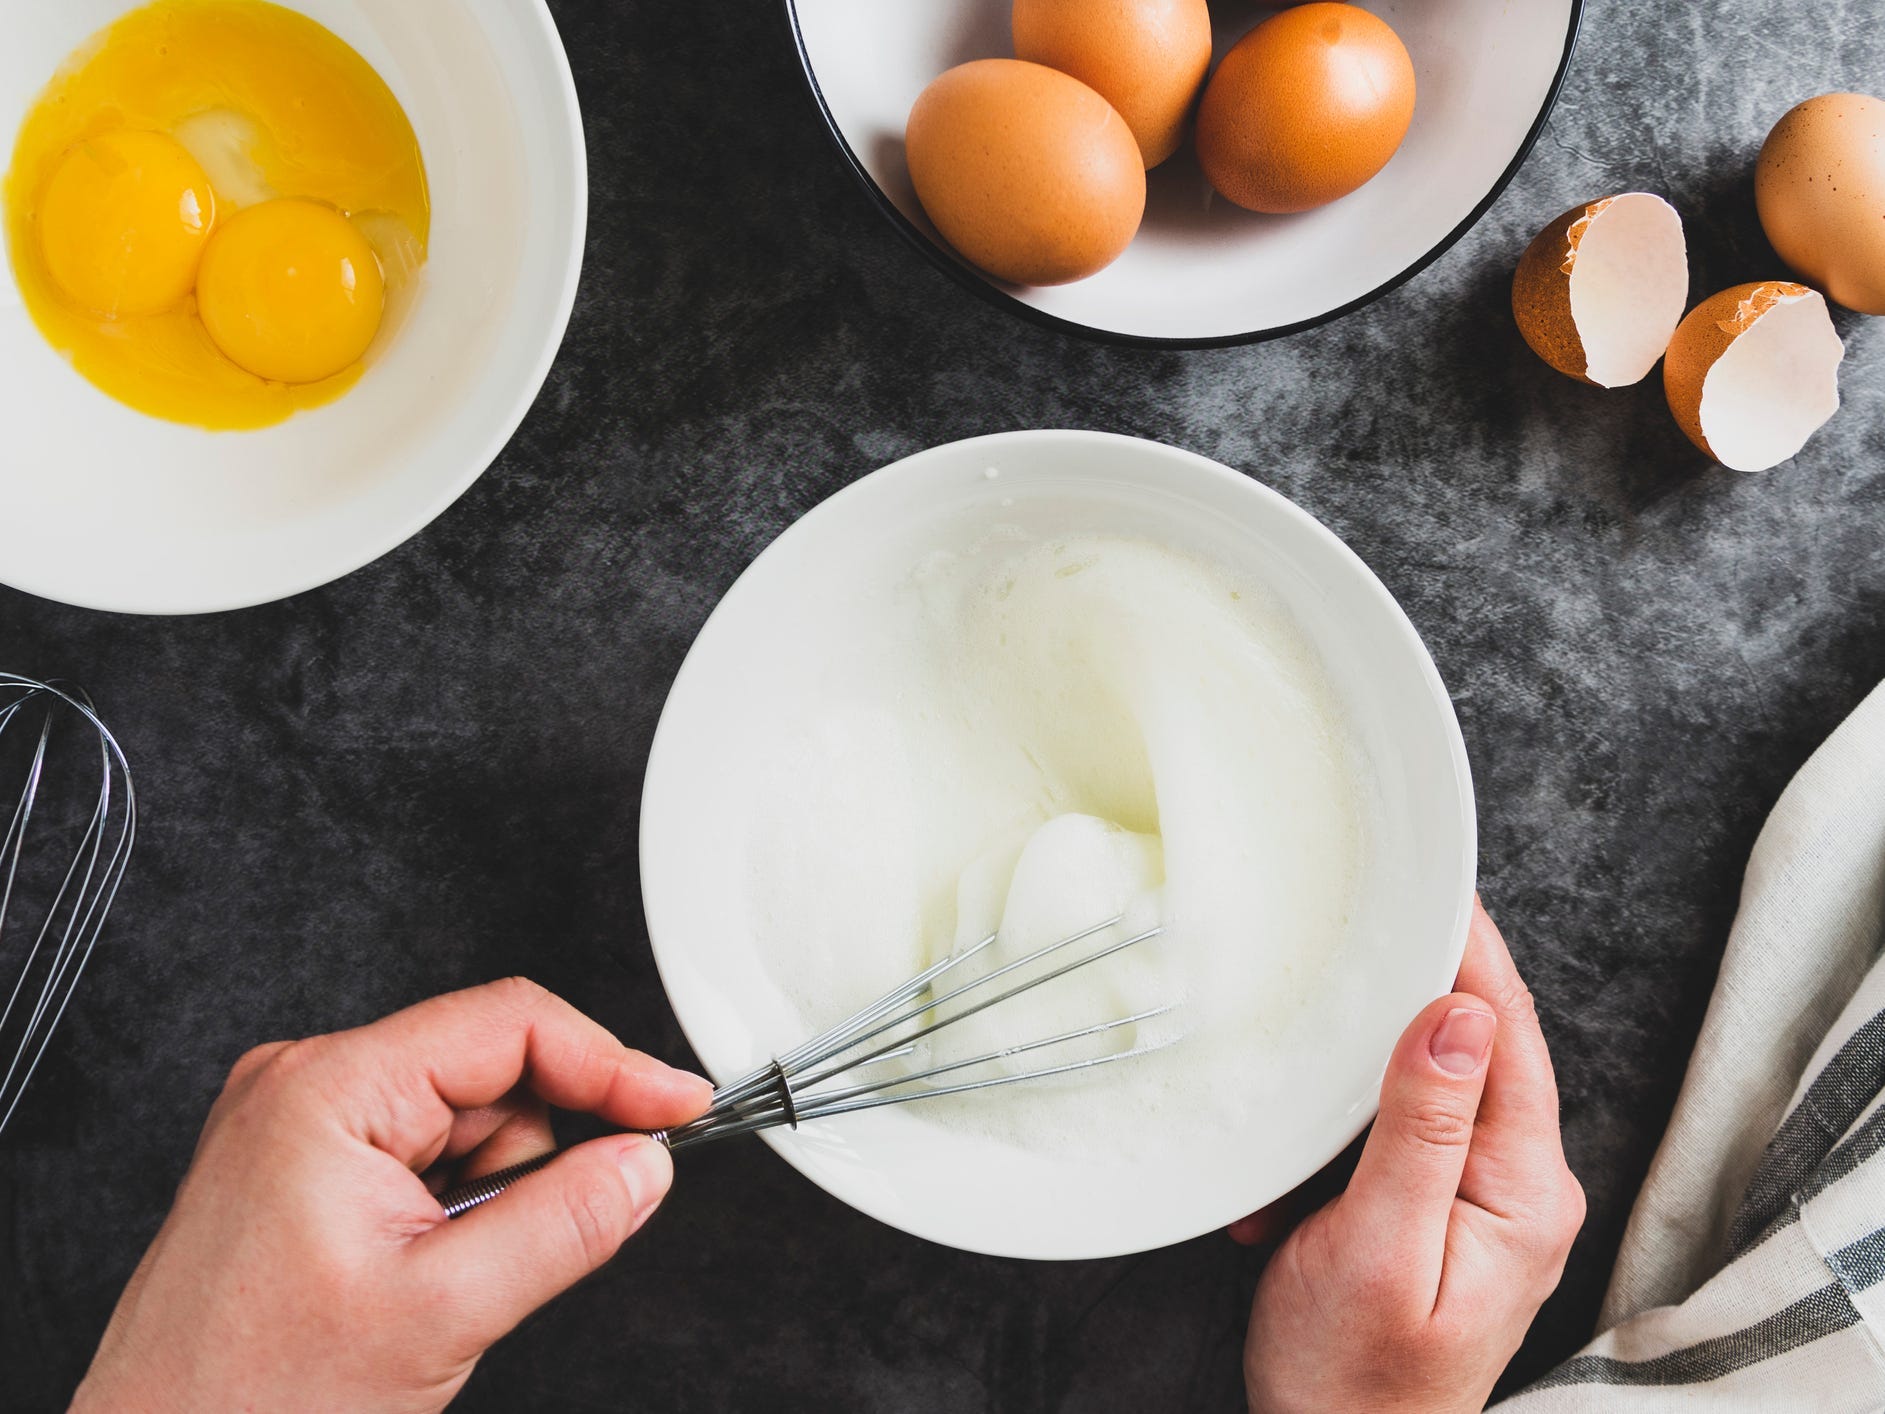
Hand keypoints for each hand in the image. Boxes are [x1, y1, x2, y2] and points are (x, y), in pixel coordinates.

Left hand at [73, 978, 711, 1413]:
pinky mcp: (309, 1162)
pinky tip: (419, 1268)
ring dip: (494, 1193)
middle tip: (509, 1247)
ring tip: (440, 1277)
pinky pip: (431, 1153)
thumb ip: (563, 1225)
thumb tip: (643, 1166)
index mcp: (327, 1087)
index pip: (511, 1025)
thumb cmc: (251, 1400)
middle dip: (534, 1158)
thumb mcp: (441, 1313)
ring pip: (471, 1118)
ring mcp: (303, 1121)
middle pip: (495, 1072)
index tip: (678, 1106)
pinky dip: (458, 1207)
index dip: (612, 1064)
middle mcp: (308, 1083)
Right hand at [1238, 900, 1584, 1412]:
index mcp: (1523, 1187)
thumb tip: (1457, 1012)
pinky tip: (1292, 1156)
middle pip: (1472, 1043)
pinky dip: (1335, 1127)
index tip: (1433, 879)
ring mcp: (1478, 1196)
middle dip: (1407, 987)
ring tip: (1308, 1040)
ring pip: (1423, 1080)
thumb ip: (1422, 1128)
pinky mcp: (1433, 1207)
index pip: (1506, 1031)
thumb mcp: (1381, 1245)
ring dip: (1356, 1066)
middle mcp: (1516, 1184)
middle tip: (1360, 918)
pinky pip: (1392, 1127)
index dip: (1470, 949)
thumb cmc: (1354, 1376)